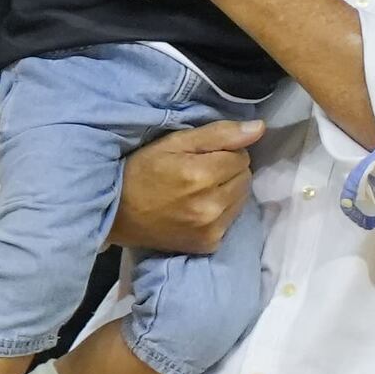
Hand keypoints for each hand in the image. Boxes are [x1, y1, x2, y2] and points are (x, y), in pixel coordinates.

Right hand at [108, 120, 265, 257]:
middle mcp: (210, 205)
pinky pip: (232, 220)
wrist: (115, 214)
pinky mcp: (209, 245)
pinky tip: (198, 208)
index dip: (224, 151)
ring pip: (242, 199)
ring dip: (228, 191)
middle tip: (199, 172)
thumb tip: (259, 128)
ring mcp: (211, 229)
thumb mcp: (174, 143)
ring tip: (199, 189)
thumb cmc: (141, 171)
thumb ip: (219, 135)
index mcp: (201, 175)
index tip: (202, 155)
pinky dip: (221, 212)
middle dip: (228, 170)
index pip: (241, 155)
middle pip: (245, 177)